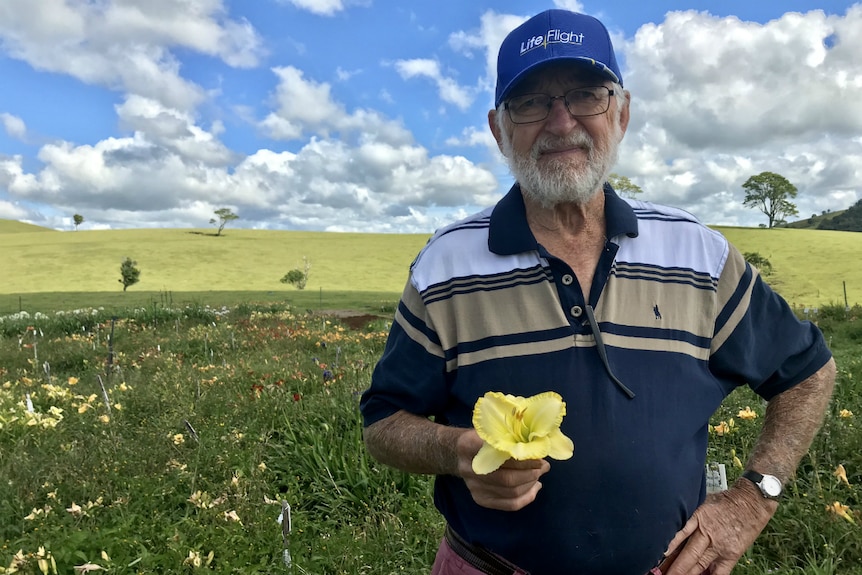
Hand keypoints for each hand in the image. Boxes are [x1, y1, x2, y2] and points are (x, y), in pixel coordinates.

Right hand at [454, 429, 549, 510]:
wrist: (456, 453)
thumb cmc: (479, 439)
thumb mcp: (488, 431)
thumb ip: (507, 438)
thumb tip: (537, 447)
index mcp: (468, 446)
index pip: (501, 456)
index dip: (523, 459)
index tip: (539, 456)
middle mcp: (469, 469)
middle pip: (507, 478)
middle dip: (531, 473)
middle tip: (543, 466)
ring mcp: (474, 487)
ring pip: (510, 492)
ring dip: (531, 484)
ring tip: (539, 474)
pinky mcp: (480, 499)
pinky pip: (509, 504)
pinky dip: (527, 497)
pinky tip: (535, 488)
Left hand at [662, 481, 776, 574]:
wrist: (751, 501)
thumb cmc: (725, 501)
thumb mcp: (702, 501)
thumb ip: (688, 515)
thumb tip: (670, 524)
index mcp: (698, 517)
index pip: (678, 535)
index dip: (666, 547)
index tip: (654, 556)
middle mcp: (708, 533)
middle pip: (687, 554)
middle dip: (672, 567)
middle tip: (661, 574)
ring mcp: (720, 546)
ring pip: (699, 565)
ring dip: (686, 573)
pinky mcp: (731, 555)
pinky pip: (719, 572)